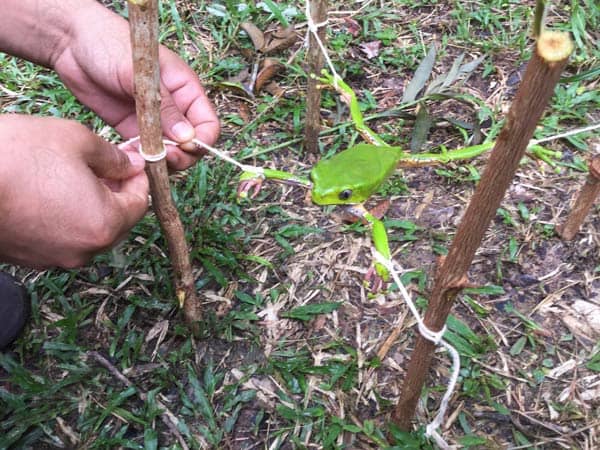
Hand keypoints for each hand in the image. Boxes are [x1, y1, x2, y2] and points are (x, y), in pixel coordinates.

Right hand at [0, 114, 148, 267]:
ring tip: (73, 176)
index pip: (139, 204)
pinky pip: (60, 237)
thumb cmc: (16, 155)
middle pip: (116, 221)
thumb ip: (114, 157)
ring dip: (90, 205)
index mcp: (103, 224)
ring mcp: (54, 258)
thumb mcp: (76, 140)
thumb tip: (132, 166)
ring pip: (88, 230)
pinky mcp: (28, 258)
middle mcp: (84, 250)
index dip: (139, 179)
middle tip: (106, 166)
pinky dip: (64, 218)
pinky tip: (48, 193)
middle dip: (116, 193)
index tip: (133, 161)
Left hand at [52, 1, 219, 169]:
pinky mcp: (132, 130)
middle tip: (164, 159)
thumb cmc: (110, 44)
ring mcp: (153, 121)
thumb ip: (165, 107)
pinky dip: (143, 161)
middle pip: (191, 144)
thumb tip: (188, 137)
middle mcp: (174, 107)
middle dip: (182, 156)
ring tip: (145, 160)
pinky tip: (131, 160)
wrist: (71, 42)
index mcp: (185, 89)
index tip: (185, 147)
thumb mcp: (141, 75)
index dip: (202, 140)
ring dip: (162, 162)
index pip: (208, 123)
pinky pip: (146, 153)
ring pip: (170, 152)